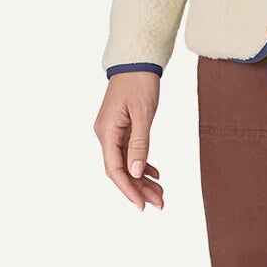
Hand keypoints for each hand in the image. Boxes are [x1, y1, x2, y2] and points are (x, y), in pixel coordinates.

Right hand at [95, 72, 165, 210]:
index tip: (142, 205)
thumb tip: (137, 171)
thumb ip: (139, 144)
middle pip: (120, 170)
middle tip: (160, 203)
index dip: (129, 189)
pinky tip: (155, 174)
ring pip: (126, 163)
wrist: (136, 61)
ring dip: (142, 179)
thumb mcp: (143, 114)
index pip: (115, 169)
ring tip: (160, 194)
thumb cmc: (139, 83)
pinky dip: (142, 165)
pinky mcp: (120, 128)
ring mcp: (112, 132)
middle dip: (139, 188)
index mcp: (107, 132)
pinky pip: (129, 153)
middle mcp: (105, 135)